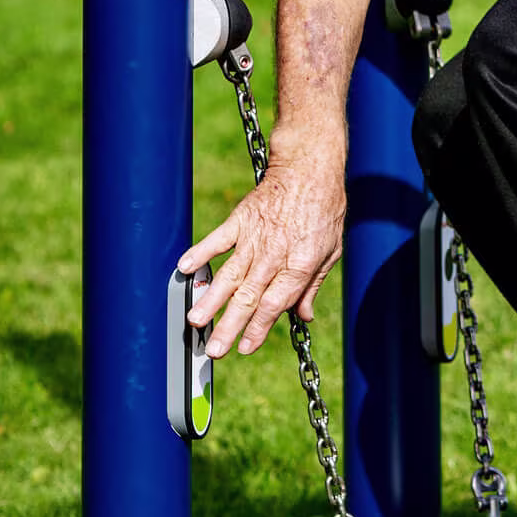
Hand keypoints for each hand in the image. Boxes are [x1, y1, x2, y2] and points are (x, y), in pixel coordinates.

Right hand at [181, 157, 345, 358]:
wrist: (310, 167)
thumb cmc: (325, 209)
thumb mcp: (331, 249)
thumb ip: (313, 284)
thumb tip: (304, 316)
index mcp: (299, 263)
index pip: (275, 304)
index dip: (260, 328)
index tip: (244, 348)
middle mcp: (274, 254)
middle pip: (248, 297)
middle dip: (229, 326)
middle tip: (212, 350)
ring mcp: (255, 237)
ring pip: (229, 275)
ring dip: (210, 299)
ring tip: (194, 321)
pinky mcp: (240, 219)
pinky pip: (217, 240)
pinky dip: (200, 253)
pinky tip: (184, 268)